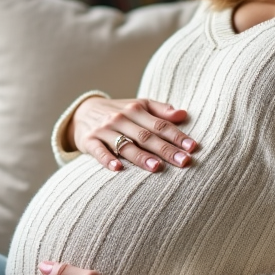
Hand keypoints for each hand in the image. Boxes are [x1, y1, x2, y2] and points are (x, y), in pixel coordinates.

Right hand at [70, 97, 197, 172]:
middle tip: (183, 162)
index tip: (192, 147)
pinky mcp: (89, 141)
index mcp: (135, 109)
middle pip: (146, 136)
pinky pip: (99, 151)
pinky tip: (117, 169)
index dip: (177, 135)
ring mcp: (104, 130)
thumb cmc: (119, 112)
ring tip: (156, 167)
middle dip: (165, 149)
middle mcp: (120, 118)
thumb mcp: (138, 105)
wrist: (82, 112)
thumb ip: (160, 110)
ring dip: (141, 156)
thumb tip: (183, 114)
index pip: (160, 124)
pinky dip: (107, 159)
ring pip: (124, 144)